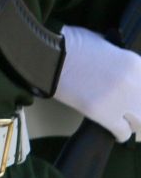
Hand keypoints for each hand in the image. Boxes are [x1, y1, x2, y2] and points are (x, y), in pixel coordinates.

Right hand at [56, 26, 140, 141]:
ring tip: (126, 122)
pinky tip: (116, 132)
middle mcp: (133, 82)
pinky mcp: (103, 114)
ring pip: (140, 122)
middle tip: (132, 112)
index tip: (135, 96)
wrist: (46, 52)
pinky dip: (120, 134)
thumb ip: (119, 60)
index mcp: (135, 63)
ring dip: (134, 122)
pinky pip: (123, 132)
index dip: (139, 92)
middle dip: (138, 108)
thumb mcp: (104, 44)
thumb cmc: (70, 43)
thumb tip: (121, 72)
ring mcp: (120, 100)